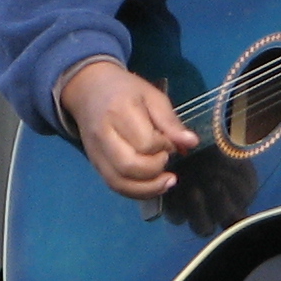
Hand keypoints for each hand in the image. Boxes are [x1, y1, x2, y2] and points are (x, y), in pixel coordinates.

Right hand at [57, 58, 199, 199]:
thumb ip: (170, 122)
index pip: (144, 142)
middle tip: (165, 157)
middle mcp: (104, 136)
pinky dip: (136, 191)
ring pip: (120, 182)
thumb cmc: (125, 90)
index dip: (163, 147)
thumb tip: (192, 143)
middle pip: (129, 166)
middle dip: (155, 169)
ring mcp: (96, 152)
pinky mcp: (95, 163)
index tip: (169, 141)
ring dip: (148, 188)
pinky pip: (115, 185)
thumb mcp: (152, 96)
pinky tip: (153, 186)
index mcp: (119, 112)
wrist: (89, 88)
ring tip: (167, 180)